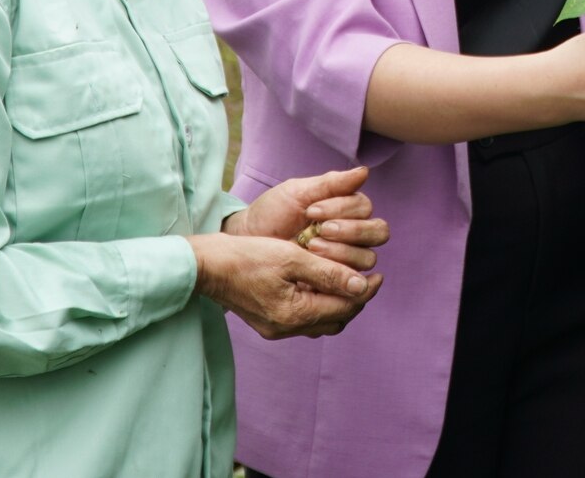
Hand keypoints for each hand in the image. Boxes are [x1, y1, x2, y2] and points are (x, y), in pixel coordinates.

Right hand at [187, 231, 380, 340]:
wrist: (206, 267)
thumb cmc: (247, 256)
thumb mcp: (291, 257)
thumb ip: (327, 273)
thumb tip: (360, 285)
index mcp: (295, 314)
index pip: (344, 308)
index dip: (365, 292)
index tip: (379, 275)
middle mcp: (287, 328)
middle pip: (336, 320)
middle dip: (355, 300)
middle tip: (367, 278)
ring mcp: (276, 329)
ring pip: (321, 322)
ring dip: (337, 303)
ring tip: (347, 280)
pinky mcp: (268, 323)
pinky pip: (305, 319)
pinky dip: (319, 304)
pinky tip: (320, 285)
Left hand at [224, 166, 388, 272]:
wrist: (249, 240)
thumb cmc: (273, 213)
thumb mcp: (298, 193)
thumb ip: (331, 184)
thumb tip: (365, 171)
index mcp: (348, 210)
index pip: (365, 209)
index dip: (343, 209)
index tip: (312, 211)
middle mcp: (354, 234)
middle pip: (377, 232)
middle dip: (350, 231)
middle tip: (320, 231)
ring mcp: (347, 259)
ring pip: (367, 257)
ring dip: (342, 252)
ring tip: (312, 248)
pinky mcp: (336, 282)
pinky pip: (352, 282)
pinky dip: (338, 274)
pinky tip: (315, 269)